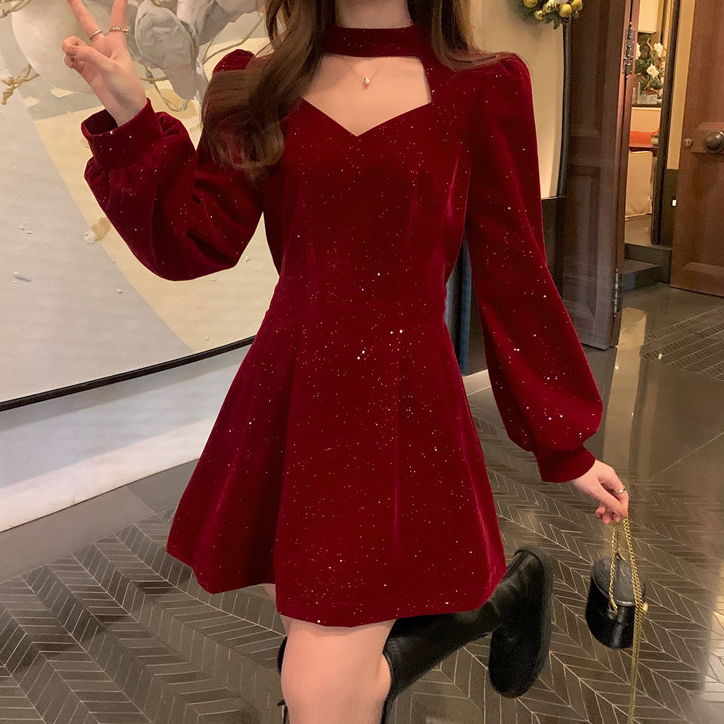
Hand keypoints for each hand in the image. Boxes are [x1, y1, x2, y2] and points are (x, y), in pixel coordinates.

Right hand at [61, 0, 146, 125]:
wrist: (127, 110)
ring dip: (69, 46)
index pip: (116, 20)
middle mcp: (103, 49)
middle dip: (78, 10)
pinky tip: (70, 63)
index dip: (118, 6)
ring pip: (74, 44)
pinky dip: (69, 59)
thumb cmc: (128, 87)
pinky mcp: (87, 72)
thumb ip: (89, 56)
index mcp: (116, 44)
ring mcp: (94, 60)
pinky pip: (72, 59)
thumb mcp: (111, 68)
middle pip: (87, 24)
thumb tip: (69, 50)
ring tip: (70, 54)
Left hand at [568, 458, 628, 524]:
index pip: (623, 495)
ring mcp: (600, 479)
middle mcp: (608, 478)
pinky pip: (600, 494)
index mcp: (611, 478)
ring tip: (600, 517)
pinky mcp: (593, 480)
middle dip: (612, 510)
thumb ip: (609, 502)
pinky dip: (599, 502)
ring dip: (605, 508)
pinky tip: (597, 510)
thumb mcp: (595, 490)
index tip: (619, 518)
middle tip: (608, 520)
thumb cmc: (579, 472)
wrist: (565, 462)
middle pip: (615, 497)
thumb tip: (622, 512)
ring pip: (607, 497)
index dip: (622, 508)